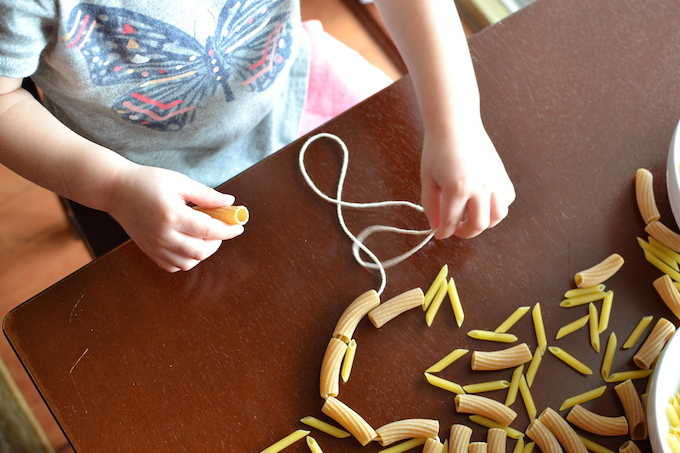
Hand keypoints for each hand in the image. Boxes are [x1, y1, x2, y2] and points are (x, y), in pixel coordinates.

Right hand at [107, 164, 243, 271]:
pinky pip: (173, 266)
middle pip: (201, 251)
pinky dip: (187, 259)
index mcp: (172, 215)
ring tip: (205, 236)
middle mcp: (163, 235)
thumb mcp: (180, 182)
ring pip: (188, 262)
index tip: (239, 226)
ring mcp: (154, 246)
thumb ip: (206, 195)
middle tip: (221, 228)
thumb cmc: (148, 182)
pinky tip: (190, 244)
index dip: (228, 230)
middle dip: (217, 242)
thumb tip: (230, 202)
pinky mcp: (149, 251)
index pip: (209, 230)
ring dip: (203, 252)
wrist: (116, 190)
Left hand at [420, 120, 515, 238]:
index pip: (451, 223)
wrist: (455, 125)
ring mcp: (494, 181)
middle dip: (465, 232)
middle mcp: (479, 187)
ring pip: (497, 216)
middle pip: (478, 225)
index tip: (439, 234)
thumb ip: (430, 205)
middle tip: (455, 228)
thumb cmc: (437, 149)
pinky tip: (484, 202)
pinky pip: (506, 200)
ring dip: (484, 222)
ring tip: (471, 217)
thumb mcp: (427, 179)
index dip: (443, 233)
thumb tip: (436, 226)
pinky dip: (497, 207)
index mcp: (457, 189)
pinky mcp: (501, 175)